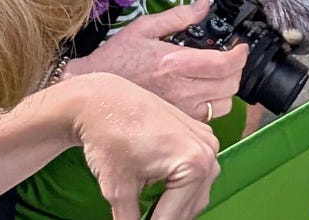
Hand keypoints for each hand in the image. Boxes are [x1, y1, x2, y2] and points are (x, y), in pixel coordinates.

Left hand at [69, 73, 220, 219]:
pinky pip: (196, 172)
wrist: (101, 101)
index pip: (175, 217)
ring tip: (149, 210)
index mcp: (194, 163)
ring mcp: (206, 139)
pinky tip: (158, 190)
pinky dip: (179, 186)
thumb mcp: (118, 191)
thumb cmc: (109, 137)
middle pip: (190, 207)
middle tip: (144, 218)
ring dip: (174, 205)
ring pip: (196, 192)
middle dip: (166, 217)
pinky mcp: (198, 133)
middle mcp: (207, 150)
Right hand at [71, 0, 246, 121]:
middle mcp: (181, 89)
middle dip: (236, 69)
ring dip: (227, 88)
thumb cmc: (116, 58)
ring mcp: (180, 109)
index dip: (240, 55)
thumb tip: (204, 4)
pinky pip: (208, 117)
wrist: (94, 91)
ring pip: (224, 105)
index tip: (240, 47)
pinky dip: (213, 104)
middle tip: (229, 57)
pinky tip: (202, 91)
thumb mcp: (144, 28)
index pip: (224, 64)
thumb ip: (178, 16)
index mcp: (175, 63)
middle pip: (229, 85)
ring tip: (217, 75)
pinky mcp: (176, 122)